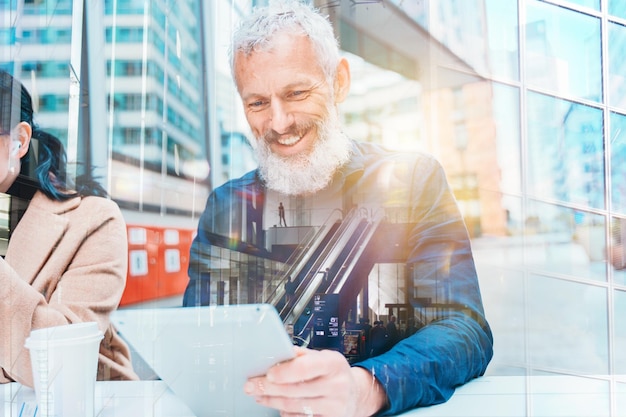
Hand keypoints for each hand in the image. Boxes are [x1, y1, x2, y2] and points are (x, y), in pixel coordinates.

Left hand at [244, 347, 386, 416]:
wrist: (355, 394)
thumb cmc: (333, 372)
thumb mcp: (323, 357)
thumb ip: (302, 355)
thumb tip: (277, 352)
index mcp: (334, 363)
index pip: (306, 367)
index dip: (284, 371)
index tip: (268, 373)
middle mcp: (337, 385)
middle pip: (295, 389)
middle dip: (269, 388)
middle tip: (252, 385)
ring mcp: (335, 406)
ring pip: (294, 406)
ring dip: (272, 401)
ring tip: (259, 395)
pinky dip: (285, 413)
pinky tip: (276, 406)